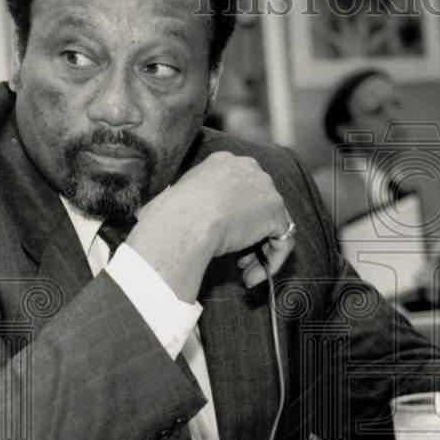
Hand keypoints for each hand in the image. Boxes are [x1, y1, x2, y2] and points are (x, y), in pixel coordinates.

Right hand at [130, 151, 294, 294]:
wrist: (185, 221)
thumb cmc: (168, 215)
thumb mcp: (172, 199)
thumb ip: (184, 203)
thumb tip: (156, 214)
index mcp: (222, 162)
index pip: (238, 190)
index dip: (233, 218)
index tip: (222, 238)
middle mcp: (248, 168)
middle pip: (258, 206)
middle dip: (249, 235)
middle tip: (238, 259)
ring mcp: (265, 188)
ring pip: (272, 224)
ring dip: (260, 252)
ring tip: (244, 272)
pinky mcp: (276, 211)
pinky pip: (283, 240)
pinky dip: (272, 261)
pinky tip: (251, 276)